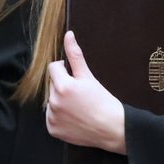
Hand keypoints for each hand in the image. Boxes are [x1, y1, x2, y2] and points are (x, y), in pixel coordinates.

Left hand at [45, 31, 125, 153]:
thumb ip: (75, 54)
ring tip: (78, 106)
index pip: (53, 67)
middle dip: (63, 85)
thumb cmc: (103, 101)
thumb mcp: (88, 76)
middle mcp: (54, 102)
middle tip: (80, 94)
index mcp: (62, 86)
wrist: (112, 129)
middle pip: (52, 84)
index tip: (75, 78)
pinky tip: (74, 117)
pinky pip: (51, 116)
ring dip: (60, 100)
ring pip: (51, 100)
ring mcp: (52, 117)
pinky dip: (59, 116)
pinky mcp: (53, 129)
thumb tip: (68, 34)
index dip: (64, 70)